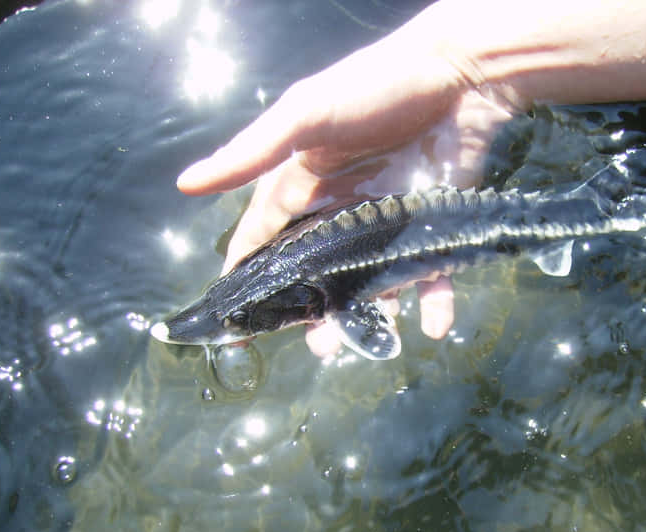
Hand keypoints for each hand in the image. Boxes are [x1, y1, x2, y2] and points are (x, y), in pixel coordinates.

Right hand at [177, 19, 518, 356]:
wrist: (459, 73)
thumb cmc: (374, 86)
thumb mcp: (304, 115)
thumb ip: (252, 153)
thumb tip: (186, 184)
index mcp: (304, 186)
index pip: (265, 241)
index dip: (249, 279)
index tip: (238, 325)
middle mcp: (343, 210)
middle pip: (321, 274)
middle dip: (318, 312)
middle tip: (319, 345)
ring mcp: (388, 222)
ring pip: (375, 282)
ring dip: (373, 317)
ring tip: (374, 344)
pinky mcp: (432, 226)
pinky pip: (432, 273)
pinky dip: (435, 303)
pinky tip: (434, 328)